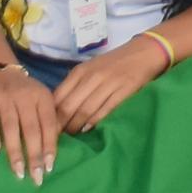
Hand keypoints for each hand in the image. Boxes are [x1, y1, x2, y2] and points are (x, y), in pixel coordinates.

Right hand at [0, 66, 64, 184]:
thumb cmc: (24, 92)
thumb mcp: (40, 99)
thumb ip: (47, 119)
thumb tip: (52, 151)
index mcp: (42, 97)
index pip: (48, 124)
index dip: (49, 146)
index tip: (49, 167)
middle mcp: (25, 97)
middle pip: (31, 129)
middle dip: (34, 155)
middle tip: (36, 177)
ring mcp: (5, 98)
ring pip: (11, 128)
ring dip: (15, 152)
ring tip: (18, 172)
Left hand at [53, 30, 177, 132]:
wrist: (144, 53)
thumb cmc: (113, 64)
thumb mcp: (90, 69)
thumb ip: (74, 86)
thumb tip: (56, 111)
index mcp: (80, 71)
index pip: (58, 97)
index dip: (51, 117)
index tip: (47, 129)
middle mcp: (91, 77)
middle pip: (69, 106)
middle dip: (61, 126)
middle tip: (57, 139)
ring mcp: (108, 83)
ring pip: (85, 110)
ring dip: (76, 127)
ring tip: (73, 136)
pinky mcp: (123, 90)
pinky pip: (105, 109)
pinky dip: (94, 121)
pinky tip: (88, 129)